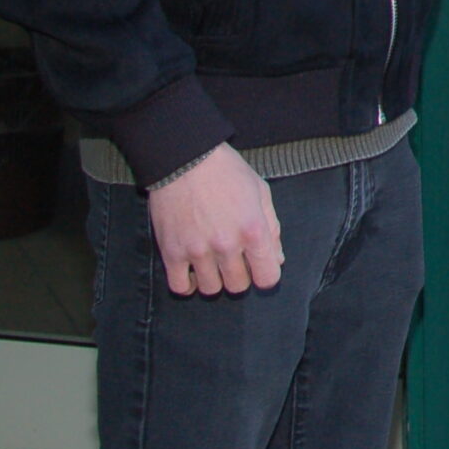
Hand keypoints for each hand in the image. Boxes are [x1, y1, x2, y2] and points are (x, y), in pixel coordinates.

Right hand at [148, 144, 281, 296]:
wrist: (185, 159)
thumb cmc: (227, 172)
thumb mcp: (260, 192)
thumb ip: (272, 229)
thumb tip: (277, 259)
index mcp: (253, 230)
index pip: (267, 277)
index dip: (265, 274)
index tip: (258, 266)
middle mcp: (227, 245)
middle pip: (238, 286)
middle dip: (240, 275)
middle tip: (233, 259)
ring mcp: (198, 251)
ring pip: (211, 289)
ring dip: (214, 279)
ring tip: (212, 261)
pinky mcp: (171, 252)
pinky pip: (180, 287)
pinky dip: (188, 284)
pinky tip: (192, 270)